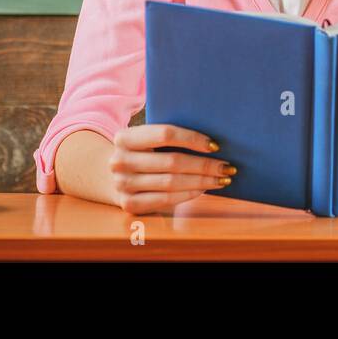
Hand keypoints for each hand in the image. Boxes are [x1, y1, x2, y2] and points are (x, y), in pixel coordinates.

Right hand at [109, 124, 235, 213]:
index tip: (215, 145)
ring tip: (221, 178)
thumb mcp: (145, 138)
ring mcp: (123, 185)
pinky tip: (203, 189)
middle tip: (227, 166)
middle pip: (172, 162)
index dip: (192, 139)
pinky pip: (166, 199)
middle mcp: (120, 161)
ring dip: (201, 181)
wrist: (110, 176)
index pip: (165, 134)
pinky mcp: (130, 204)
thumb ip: (168, 135)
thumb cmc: (141, 152)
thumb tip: (213, 141)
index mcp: (124, 137)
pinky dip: (188, 194)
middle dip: (204, 165)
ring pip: (172, 183)